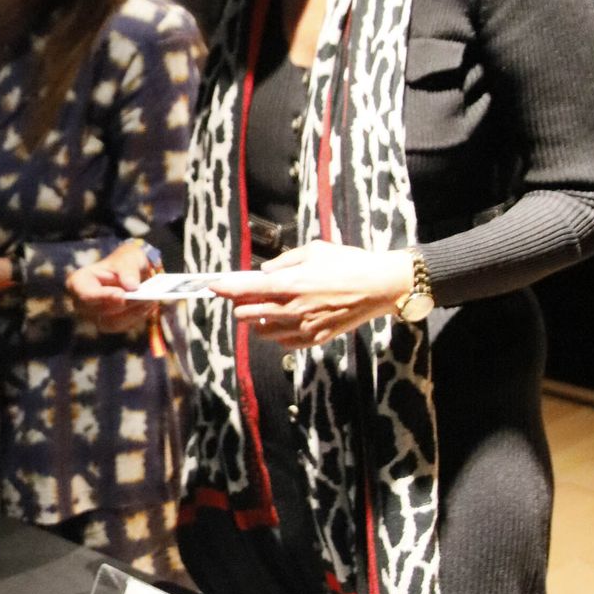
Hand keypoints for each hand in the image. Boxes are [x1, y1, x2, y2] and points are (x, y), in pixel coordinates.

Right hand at [65, 239, 156, 333]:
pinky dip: (137, 317)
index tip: (121, 295)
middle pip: (101, 310)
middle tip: (146, 296)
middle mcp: (82, 303)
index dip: (101, 297)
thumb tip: (132, 286)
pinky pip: (123, 327)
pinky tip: (149, 306)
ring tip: (151, 301)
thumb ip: (128, 269)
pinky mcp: (108, 325)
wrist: (131, 273)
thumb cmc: (124, 262)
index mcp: (79, 282)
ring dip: (134, 313)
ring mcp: (94, 316)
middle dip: (125, 304)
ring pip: (112, 323)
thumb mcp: (127, 258)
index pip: (85, 294)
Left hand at [224, 241, 413, 346]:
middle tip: (241, 295)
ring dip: (256, 321)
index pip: (245, 290)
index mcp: (290, 284)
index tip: (213, 286)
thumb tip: (266, 271)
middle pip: (247, 314)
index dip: (225, 289)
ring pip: (262, 332)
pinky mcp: (316, 339)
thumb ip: (285, 261)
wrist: (379, 287)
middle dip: (239, 304)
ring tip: (261, 310)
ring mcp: (304, 327)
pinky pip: (284, 343)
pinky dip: (276, 334)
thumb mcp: (314, 250)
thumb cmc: (349, 264)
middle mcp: (293, 309)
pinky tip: (281, 322)